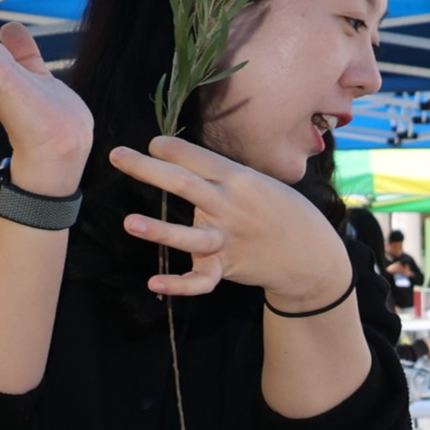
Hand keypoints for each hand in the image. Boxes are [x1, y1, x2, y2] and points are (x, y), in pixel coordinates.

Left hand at [108, 135, 352, 305]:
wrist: (312, 253)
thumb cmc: (279, 210)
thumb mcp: (258, 182)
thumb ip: (221, 173)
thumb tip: (178, 156)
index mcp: (238, 179)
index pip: (197, 158)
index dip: (170, 148)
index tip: (150, 144)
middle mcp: (230, 207)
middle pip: (185, 184)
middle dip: (148, 170)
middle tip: (117, 156)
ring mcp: (228, 239)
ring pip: (191, 236)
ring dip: (161, 231)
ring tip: (130, 223)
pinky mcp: (227, 267)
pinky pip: (201, 280)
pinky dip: (179, 285)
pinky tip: (154, 284)